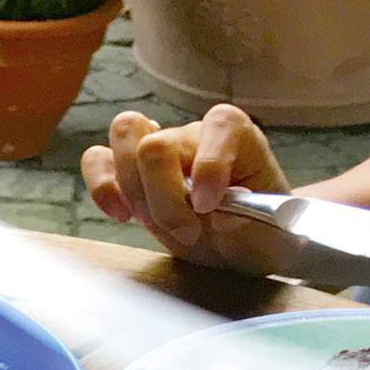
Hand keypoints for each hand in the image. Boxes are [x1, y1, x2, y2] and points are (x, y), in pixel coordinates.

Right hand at [81, 105, 298, 274]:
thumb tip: (219, 213)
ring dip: (131, 188)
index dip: (210, 167)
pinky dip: (102, 188)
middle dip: (163, 197)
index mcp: (237, 135)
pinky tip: (121, 216)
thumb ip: (251, 218)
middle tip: (187, 232)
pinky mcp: (129, 172)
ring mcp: (158, 147)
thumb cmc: (259, 231)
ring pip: (125, 132)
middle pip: (158, 143)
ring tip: (151, 222)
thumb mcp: (271, 232)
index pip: (219, 126)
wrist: (241, 243)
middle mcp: (195, 134)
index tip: (210, 206)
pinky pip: (97, 159)